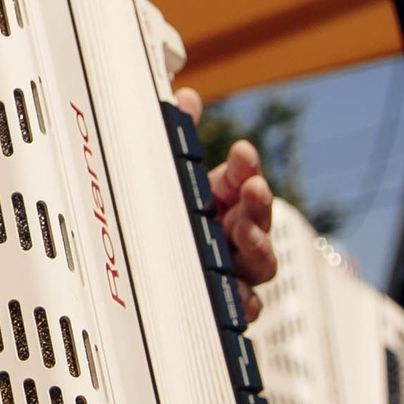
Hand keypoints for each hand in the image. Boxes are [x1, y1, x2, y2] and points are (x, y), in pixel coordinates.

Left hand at [173, 88, 275, 319]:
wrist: (143, 275)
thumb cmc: (164, 219)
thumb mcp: (167, 175)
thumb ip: (178, 135)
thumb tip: (185, 98)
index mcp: (220, 200)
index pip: (241, 179)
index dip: (245, 166)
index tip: (242, 151)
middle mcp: (233, 233)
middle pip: (257, 218)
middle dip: (258, 201)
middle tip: (252, 189)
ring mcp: (235, 268)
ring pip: (259, 261)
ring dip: (258, 245)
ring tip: (246, 233)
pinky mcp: (230, 302)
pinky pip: (246, 305)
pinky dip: (247, 300)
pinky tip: (242, 295)